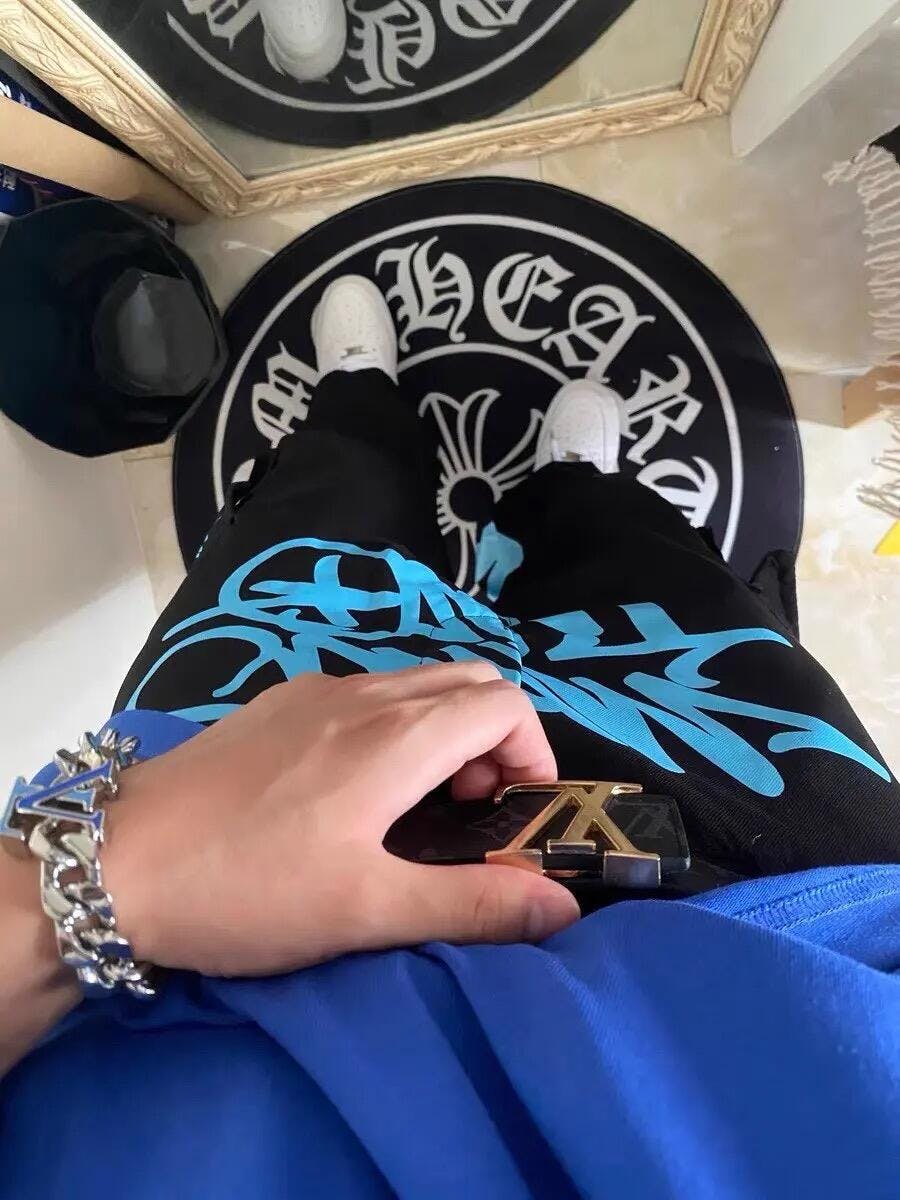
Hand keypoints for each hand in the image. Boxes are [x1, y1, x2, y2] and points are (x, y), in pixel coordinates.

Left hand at [104, 664, 579, 976]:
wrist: (116, 863)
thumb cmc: (249, 889)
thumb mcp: (367, 910)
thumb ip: (473, 903)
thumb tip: (564, 902)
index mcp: (397, 737)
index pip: (505, 704)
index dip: (532, 754)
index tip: (510, 815)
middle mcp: (363, 694)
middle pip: (467, 683)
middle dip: (493, 741)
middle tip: (466, 814)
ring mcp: (312, 691)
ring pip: (414, 684)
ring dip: (441, 733)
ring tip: (410, 809)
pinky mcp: (273, 703)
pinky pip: (363, 693)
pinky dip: (391, 726)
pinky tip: (347, 790)